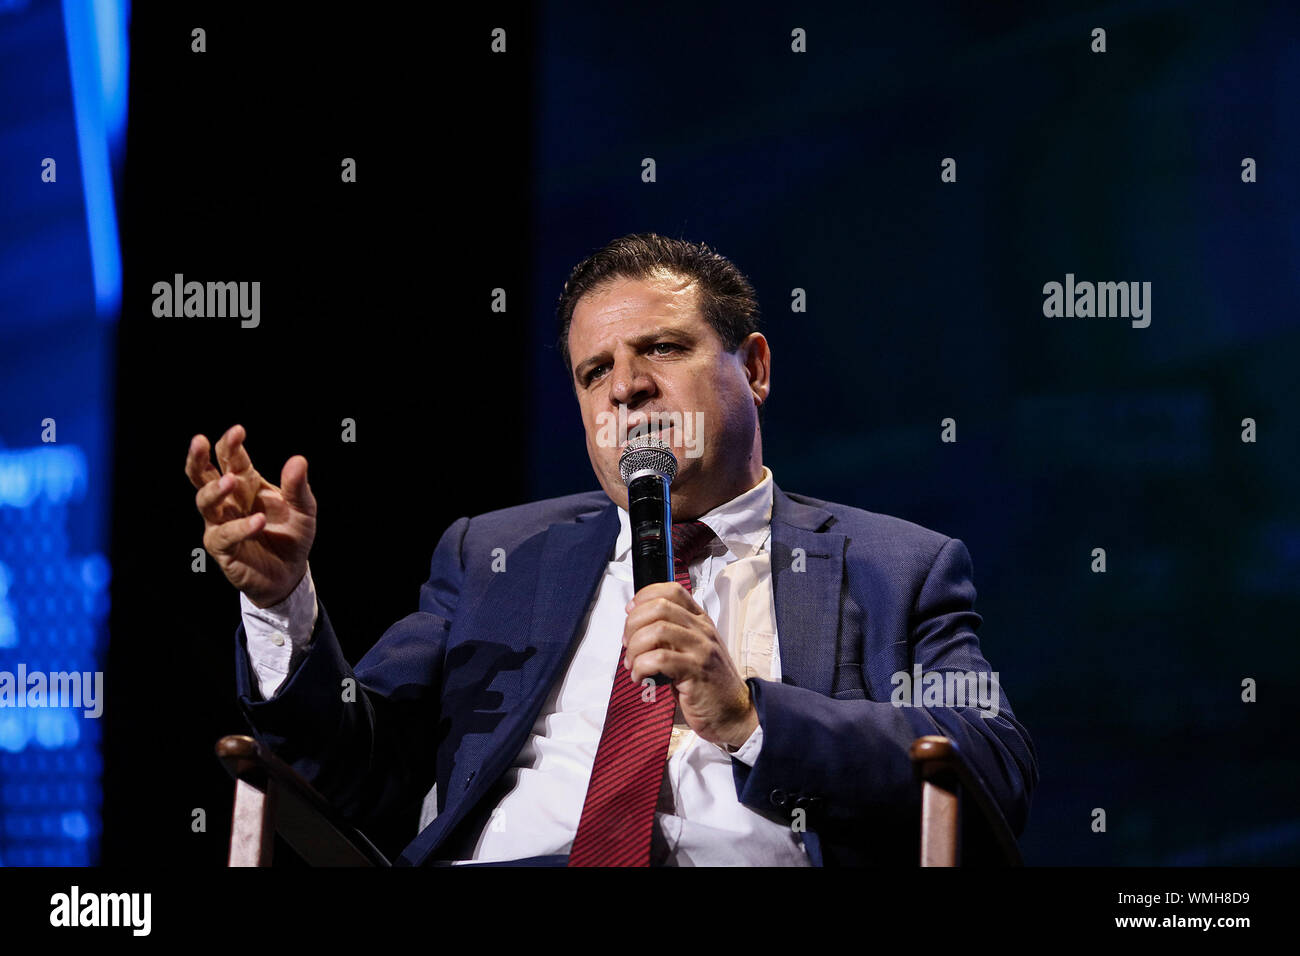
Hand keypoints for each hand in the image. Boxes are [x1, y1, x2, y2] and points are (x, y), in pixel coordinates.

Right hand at [184, 424, 316, 607]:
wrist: (290, 573)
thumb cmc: (292, 535)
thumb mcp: (304, 509)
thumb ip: (298, 487)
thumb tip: (298, 460)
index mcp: (246, 484)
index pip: (232, 459)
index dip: (231, 444)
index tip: (238, 430)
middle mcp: (229, 501)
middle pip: (202, 475)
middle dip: (198, 458)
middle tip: (199, 440)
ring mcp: (221, 523)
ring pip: (205, 502)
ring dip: (216, 490)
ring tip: (232, 481)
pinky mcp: (223, 548)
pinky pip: (225, 535)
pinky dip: (240, 527)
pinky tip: (258, 521)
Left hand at [622, 582, 758, 748]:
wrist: (734, 713)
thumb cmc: (709, 685)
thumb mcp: (692, 651)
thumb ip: (671, 637)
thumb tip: (636, 629)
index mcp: (700, 622)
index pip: (672, 591)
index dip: (645, 596)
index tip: (630, 612)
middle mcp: (702, 631)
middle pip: (660, 607)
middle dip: (633, 624)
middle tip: (627, 643)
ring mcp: (701, 650)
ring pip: (658, 630)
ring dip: (635, 647)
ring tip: (633, 664)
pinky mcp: (696, 672)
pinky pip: (660, 659)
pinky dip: (641, 667)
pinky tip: (640, 678)